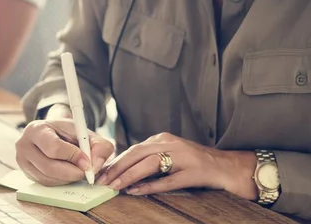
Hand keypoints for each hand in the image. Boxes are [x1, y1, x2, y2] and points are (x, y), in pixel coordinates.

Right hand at [15, 119, 114, 185]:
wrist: (52, 133)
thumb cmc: (67, 132)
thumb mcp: (84, 132)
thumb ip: (98, 145)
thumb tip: (96, 166)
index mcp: (36, 129)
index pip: (53, 147)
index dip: (73, 157)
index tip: (87, 162)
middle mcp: (23, 145)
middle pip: (49, 167)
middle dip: (72, 172)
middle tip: (85, 172)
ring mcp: (22, 161)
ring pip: (48, 178)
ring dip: (68, 178)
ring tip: (77, 170)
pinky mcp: (26, 173)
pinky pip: (46, 183)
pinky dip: (60, 182)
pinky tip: (68, 173)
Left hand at [96, 132, 257, 199]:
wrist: (228, 167)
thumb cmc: (195, 164)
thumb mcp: (170, 156)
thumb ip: (150, 160)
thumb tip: (123, 172)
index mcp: (163, 139)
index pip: (133, 149)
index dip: (116, 161)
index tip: (101, 172)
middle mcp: (171, 144)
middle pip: (138, 154)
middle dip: (118, 168)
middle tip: (102, 181)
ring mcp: (183, 157)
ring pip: (150, 164)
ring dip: (130, 176)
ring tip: (115, 186)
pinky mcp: (193, 172)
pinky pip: (168, 180)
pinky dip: (150, 186)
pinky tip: (136, 191)